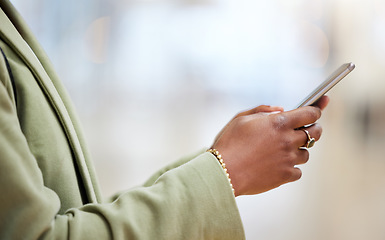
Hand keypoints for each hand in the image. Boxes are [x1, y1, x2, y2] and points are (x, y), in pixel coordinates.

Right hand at [211, 96, 328, 195]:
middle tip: (306, 129)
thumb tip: (280, 110)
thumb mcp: (241, 118)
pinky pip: (298, 170)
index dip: (317, 109)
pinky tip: (279, 164)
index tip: (321, 106)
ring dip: (299, 149)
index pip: (310, 113)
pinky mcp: (285, 175)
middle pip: (315, 133)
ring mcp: (288, 159)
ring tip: (284, 150)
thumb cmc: (229, 143)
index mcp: (279, 123)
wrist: (223, 171)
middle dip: (313, 128)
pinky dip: (292, 167)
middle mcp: (288, 140)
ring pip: (307, 153)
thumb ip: (263, 110)